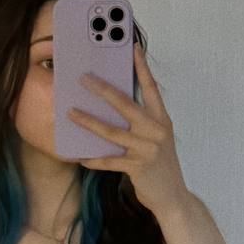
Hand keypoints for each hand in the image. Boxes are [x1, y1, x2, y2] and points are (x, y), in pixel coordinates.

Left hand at [66, 44, 189, 218]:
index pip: (152, 88)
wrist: (172, 196)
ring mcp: (146, 149)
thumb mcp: (158, 138)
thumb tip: (115, 106)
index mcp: (162, 120)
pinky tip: (80, 157)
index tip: (133, 48)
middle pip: (126, 105)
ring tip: (70, 113)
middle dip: (103, 90)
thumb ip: (143, 122)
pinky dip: (94, 159)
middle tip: (83, 78)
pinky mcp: (137, 167)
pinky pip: (109, 161)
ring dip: (88, 122)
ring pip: (111, 132)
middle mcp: (155, 131)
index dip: (142, 68)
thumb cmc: (161, 165)